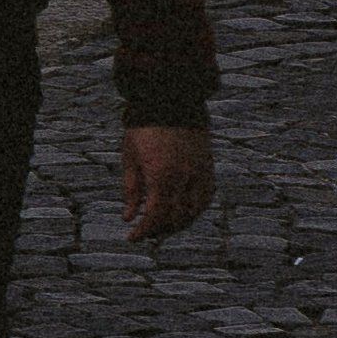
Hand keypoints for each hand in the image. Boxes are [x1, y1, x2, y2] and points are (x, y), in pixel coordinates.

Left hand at [121, 123, 211, 244]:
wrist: (170, 100)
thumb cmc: (143, 129)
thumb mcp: (130, 158)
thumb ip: (131, 190)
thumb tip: (128, 218)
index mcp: (160, 175)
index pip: (156, 216)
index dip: (144, 230)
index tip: (133, 237)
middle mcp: (183, 178)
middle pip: (176, 218)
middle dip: (159, 230)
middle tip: (146, 232)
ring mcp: (199, 173)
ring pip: (194, 212)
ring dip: (178, 223)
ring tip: (163, 225)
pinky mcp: (208, 167)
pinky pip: (206, 197)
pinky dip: (195, 209)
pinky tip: (183, 212)